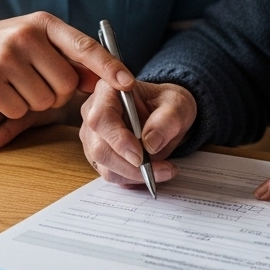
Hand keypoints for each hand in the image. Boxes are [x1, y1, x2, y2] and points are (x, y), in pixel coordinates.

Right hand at [0, 12, 133, 120]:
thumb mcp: (30, 41)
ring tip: (13, 84)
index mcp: (43, 22)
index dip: (108, 66)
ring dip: (32, 102)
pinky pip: (19, 111)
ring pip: (44, 100)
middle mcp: (27, 35)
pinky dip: (12, 110)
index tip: (128, 83)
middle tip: (34, 82)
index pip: (85, 46)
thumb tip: (102, 78)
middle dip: (56, 92)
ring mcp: (7, 56)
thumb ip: (64, 55)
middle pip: (67, 83)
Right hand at [79, 79, 196, 185]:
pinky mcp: (99, 156)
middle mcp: (93, 113)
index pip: (101, 118)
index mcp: (108, 90)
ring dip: (135, 174)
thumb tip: (150, 144)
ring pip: (105, 166)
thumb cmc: (167, 104)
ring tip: (164, 169)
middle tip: (162, 169)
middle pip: (100, 148)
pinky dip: (133, 178)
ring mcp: (93, 137)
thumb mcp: (177, 104)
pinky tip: (152, 172)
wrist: (165, 114)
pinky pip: (111, 174)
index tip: (141, 155)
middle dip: (131, 166)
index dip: (118, 139)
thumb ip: (167, 119)